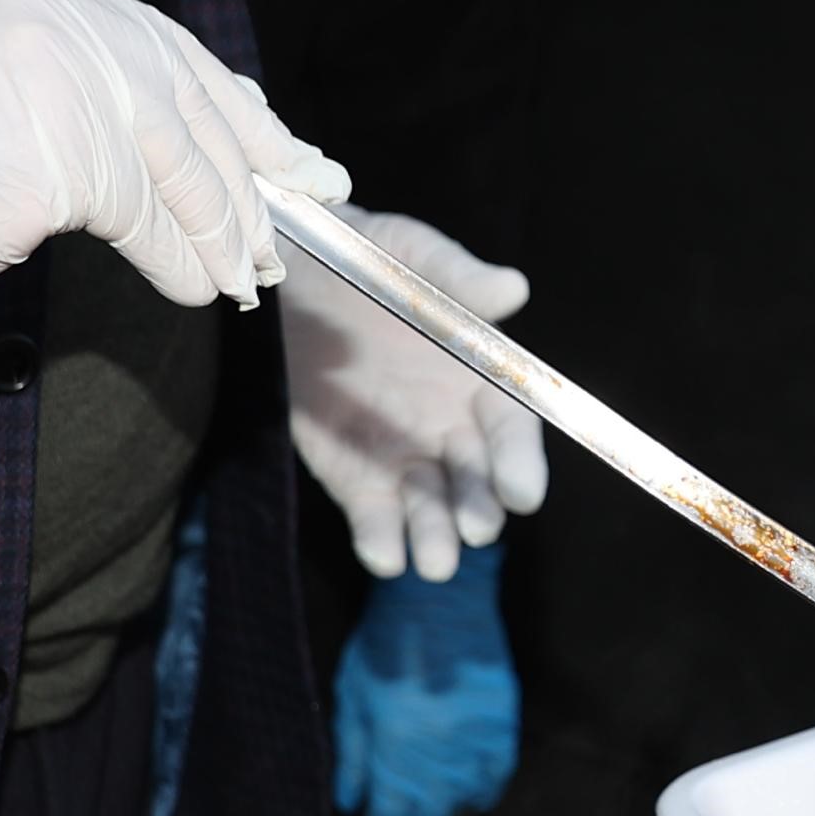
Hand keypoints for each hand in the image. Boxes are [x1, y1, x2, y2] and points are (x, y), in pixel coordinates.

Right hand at [0, 0, 344, 312]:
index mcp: (55, 7)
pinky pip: (145, 216)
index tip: (296, 164)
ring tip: (238, 281)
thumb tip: (216, 168)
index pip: (178, 56)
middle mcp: (65, 28)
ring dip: (218, 234)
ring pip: (180, 167)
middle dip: (250, 183)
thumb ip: (102, 113)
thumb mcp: (15, 108)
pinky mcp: (59, 152)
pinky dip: (178, 260)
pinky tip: (191, 289)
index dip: (245, 116)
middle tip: (280, 241)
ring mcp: (63, 83)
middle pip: (193, 108)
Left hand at [282, 207, 550, 578]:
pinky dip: (381, 540)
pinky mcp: (351, 473)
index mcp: (478, 375)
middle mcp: (448, 424)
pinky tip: (384, 556)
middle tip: (475, 527)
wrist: (291, 276)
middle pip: (476, 479)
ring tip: (433, 562)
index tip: (524, 493)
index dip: (520, 460)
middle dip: (479, 507)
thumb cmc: (367, 256)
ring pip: (430, 509)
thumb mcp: (409, 253)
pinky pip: (373, 515)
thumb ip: (455, 275)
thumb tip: (511, 289)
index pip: (511, 426)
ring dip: (436, 537)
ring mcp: (401, 453)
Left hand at [331, 561, 522, 815]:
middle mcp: (438, 755)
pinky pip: (497, 773)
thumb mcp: (352, 696)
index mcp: (394, 750)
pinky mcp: (502, 722)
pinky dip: (485, 790)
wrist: (439, 598)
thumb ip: (352, 754)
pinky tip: (475, 798)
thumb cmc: (384, 644)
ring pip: (463, 800)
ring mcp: (474, 740)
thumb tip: (350, 804)